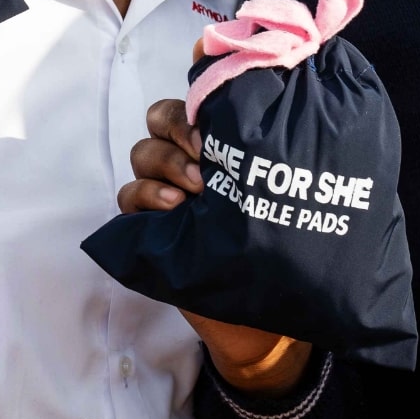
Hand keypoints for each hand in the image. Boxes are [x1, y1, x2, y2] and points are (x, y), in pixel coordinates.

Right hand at [118, 87, 313, 396]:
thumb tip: (276, 100)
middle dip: (179, 128)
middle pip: (159, 119)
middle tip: (207, 153)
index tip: (218, 121)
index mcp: (226, 145)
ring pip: (143, 154)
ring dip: (166, 163)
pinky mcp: (152, 228)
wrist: (270, 318)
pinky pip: (128, 197)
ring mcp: (169, 193)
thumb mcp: (291, 191)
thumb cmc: (286, 247)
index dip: (196, 103)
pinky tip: (175, 208)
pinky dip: (146, 196)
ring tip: (196, 189)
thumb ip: (282, 145)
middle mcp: (192, 161)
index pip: (193, 100)